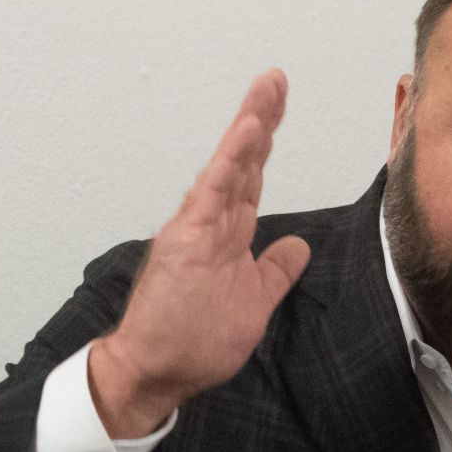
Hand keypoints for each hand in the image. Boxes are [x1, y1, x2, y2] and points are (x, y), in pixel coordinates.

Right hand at [87, 69, 312, 436]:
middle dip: (260, 119)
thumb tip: (296, 247)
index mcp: (224, 235)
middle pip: (242, 162)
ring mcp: (196, 227)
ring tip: (268, 88)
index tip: (279, 107)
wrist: (155, 372)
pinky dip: (232, 158)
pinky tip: (250, 129)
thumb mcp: (254, 303)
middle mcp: (209, 223)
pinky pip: (214, 190)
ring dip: (249, 125)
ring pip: (229, 166)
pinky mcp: (187, 238)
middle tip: (276, 79)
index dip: (266, 144)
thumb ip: (274, 271)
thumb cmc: (193, 342)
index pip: (251, 179)